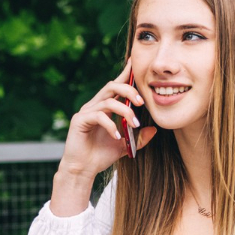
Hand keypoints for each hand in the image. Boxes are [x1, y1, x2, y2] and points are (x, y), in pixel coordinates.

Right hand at [57, 61, 157, 180]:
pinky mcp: (80, 121)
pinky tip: (117, 136)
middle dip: (129, 90)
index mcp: (104, 107)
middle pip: (112, 86)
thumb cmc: (100, 156)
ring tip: (134, 124)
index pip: (116, 86)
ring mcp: (86, 112)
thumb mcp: (124, 146)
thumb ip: (138, 138)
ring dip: (125, 111)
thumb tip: (154, 130)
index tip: (135, 64)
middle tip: (142, 102)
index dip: (125, 74)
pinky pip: (99, 116)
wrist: (82, 170)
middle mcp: (94, 106)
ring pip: (108, 100)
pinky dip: (111, 125)